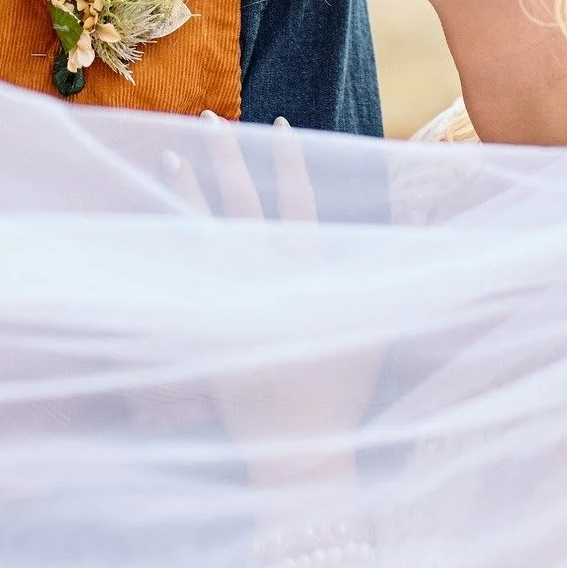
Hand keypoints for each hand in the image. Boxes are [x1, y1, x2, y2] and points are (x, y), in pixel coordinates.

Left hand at [160, 114, 385, 480]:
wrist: (298, 447)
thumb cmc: (343, 394)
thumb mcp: (376, 330)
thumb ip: (388, 283)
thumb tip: (416, 245)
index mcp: (309, 271)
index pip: (298, 199)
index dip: (289, 160)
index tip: (276, 123)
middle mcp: (265, 275)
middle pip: (241, 201)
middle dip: (225, 158)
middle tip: (207, 120)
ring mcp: (230, 298)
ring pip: (202, 228)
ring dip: (187, 190)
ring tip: (171, 154)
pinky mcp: (203, 324)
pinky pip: (178, 272)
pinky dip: (165, 243)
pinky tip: (150, 220)